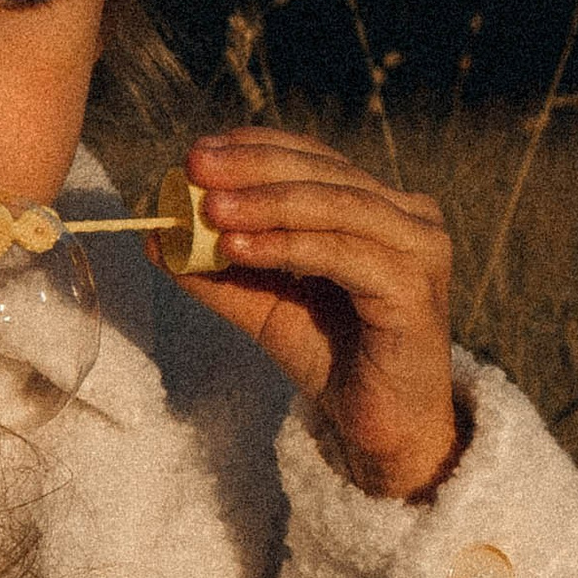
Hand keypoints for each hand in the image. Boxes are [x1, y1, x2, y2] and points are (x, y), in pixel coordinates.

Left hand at [183, 128, 462, 499]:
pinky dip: (287, 246)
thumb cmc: (331, 359)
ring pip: (335, 207)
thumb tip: (156, 237)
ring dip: (266, 205)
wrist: (380, 428)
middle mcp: (411, 218)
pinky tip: (238, 248)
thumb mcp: (265, 305)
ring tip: (209, 210)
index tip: (198, 151)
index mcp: (381, 207)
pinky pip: (342, 254)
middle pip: (324, 174)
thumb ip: (221, 271)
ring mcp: (420, 250)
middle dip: (253, 168)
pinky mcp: (415, 289)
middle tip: (196, 166)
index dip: (256, 148)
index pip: (315, 159)